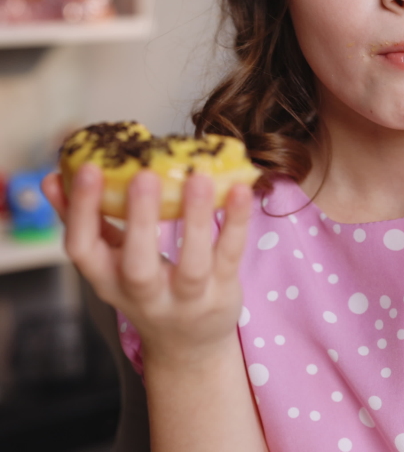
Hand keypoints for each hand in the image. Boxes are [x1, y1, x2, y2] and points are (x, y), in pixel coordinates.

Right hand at [42, 165, 253, 363]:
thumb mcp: (110, 264)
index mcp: (107, 280)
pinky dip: (236, 223)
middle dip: (139, 219)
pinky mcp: (222, 293)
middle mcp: (144, 295)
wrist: (188, 346)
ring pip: (192, 263)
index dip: (80, 211)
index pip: (83, 250)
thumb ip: (88, 221)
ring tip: (199, 178)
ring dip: (195, 219)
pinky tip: (240, 191)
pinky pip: (230, 256)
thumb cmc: (145, 288)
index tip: (86, 168)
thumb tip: (53, 176)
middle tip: (144, 174)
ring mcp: (186, 298)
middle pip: (137, 264)